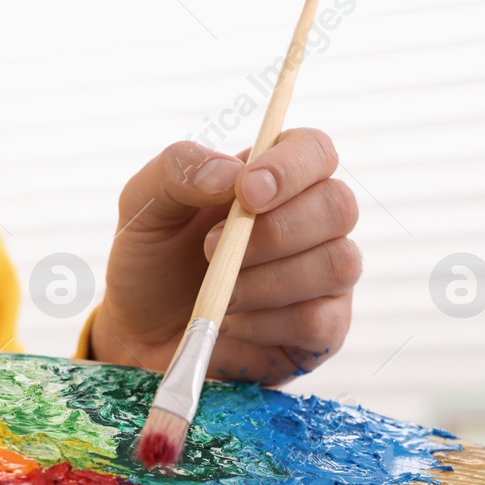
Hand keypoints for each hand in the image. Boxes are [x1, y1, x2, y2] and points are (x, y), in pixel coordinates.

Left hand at [89, 130, 359, 385]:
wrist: (144, 335)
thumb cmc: (154, 262)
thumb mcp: (145, 205)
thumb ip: (177, 170)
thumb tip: (229, 174)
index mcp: (278, 179)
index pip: (316, 150)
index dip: (291, 167)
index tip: (246, 192)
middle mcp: (314, 223)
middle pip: (339, 206)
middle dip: (275, 231)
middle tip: (211, 248)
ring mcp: (326, 278)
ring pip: (337, 264)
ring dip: (267, 281)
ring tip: (220, 291)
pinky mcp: (324, 330)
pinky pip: (319, 321)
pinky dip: (267, 324)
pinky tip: (237, 324)